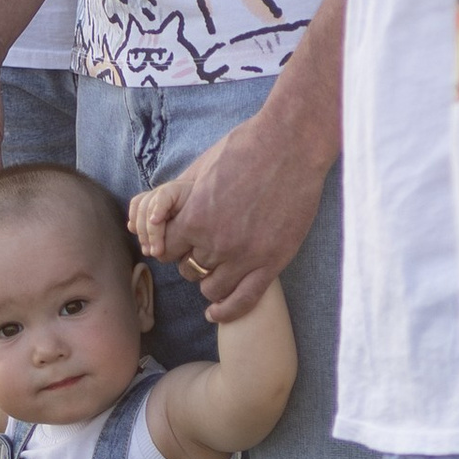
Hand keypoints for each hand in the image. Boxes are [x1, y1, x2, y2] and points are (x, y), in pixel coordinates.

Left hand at [129, 111, 327, 321]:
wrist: (291, 145)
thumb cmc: (247, 146)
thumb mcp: (204, 166)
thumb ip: (185, 193)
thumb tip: (166, 209)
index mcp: (194, 218)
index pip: (166, 250)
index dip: (171, 246)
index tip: (180, 241)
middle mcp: (216, 242)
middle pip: (188, 269)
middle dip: (192, 261)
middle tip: (203, 251)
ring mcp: (245, 256)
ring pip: (213, 288)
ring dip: (211, 282)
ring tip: (217, 273)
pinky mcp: (272, 262)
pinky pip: (244, 300)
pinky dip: (228, 311)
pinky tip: (218, 313)